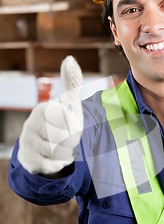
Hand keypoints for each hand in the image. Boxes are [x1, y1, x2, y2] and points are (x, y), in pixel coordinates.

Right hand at [18, 56, 83, 174]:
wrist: (45, 149)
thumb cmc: (60, 123)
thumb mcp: (69, 104)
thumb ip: (71, 83)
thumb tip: (69, 58)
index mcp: (42, 109)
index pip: (69, 120)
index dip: (75, 126)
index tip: (71, 125)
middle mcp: (31, 125)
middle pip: (64, 138)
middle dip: (72, 141)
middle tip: (68, 139)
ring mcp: (27, 142)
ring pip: (58, 152)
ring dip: (66, 152)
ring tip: (62, 148)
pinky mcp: (28, 160)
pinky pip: (51, 165)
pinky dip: (59, 164)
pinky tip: (58, 159)